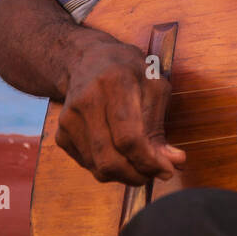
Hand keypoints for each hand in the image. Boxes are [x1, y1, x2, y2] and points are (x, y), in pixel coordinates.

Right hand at [54, 36, 186, 185]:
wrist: (89, 60)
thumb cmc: (130, 72)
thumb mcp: (155, 87)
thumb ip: (161, 127)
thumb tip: (175, 162)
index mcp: (115, 83)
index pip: (129, 137)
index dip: (149, 161)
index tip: (168, 170)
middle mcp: (86, 102)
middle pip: (109, 159)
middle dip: (138, 175)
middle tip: (156, 173)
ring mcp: (69, 120)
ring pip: (98, 167)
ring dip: (125, 175)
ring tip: (142, 165)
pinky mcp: (61, 134)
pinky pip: (88, 165)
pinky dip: (109, 169)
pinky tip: (122, 155)